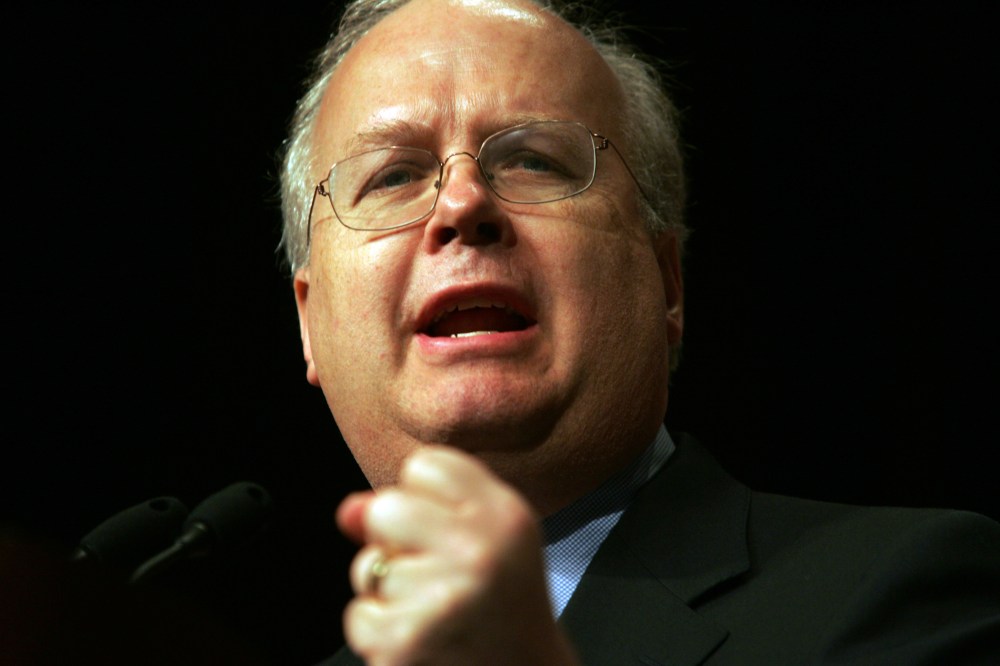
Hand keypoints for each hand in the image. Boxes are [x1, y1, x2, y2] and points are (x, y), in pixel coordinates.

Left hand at [337, 446, 578, 665]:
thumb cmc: (502, 603)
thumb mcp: (485, 539)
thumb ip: (421, 510)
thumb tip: (348, 511)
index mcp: (504, 513)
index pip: (425, 465)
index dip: (425, 500)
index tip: (450, 531)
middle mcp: (478, 549)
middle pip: (386, 507)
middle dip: (393, 540)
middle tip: (435, 573)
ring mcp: (442, 597)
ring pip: (367, 566)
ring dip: (388, 592)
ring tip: (434, 612)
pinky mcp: (407, 641)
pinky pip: (358, 616)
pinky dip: (378, 632)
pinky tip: (420, 641)